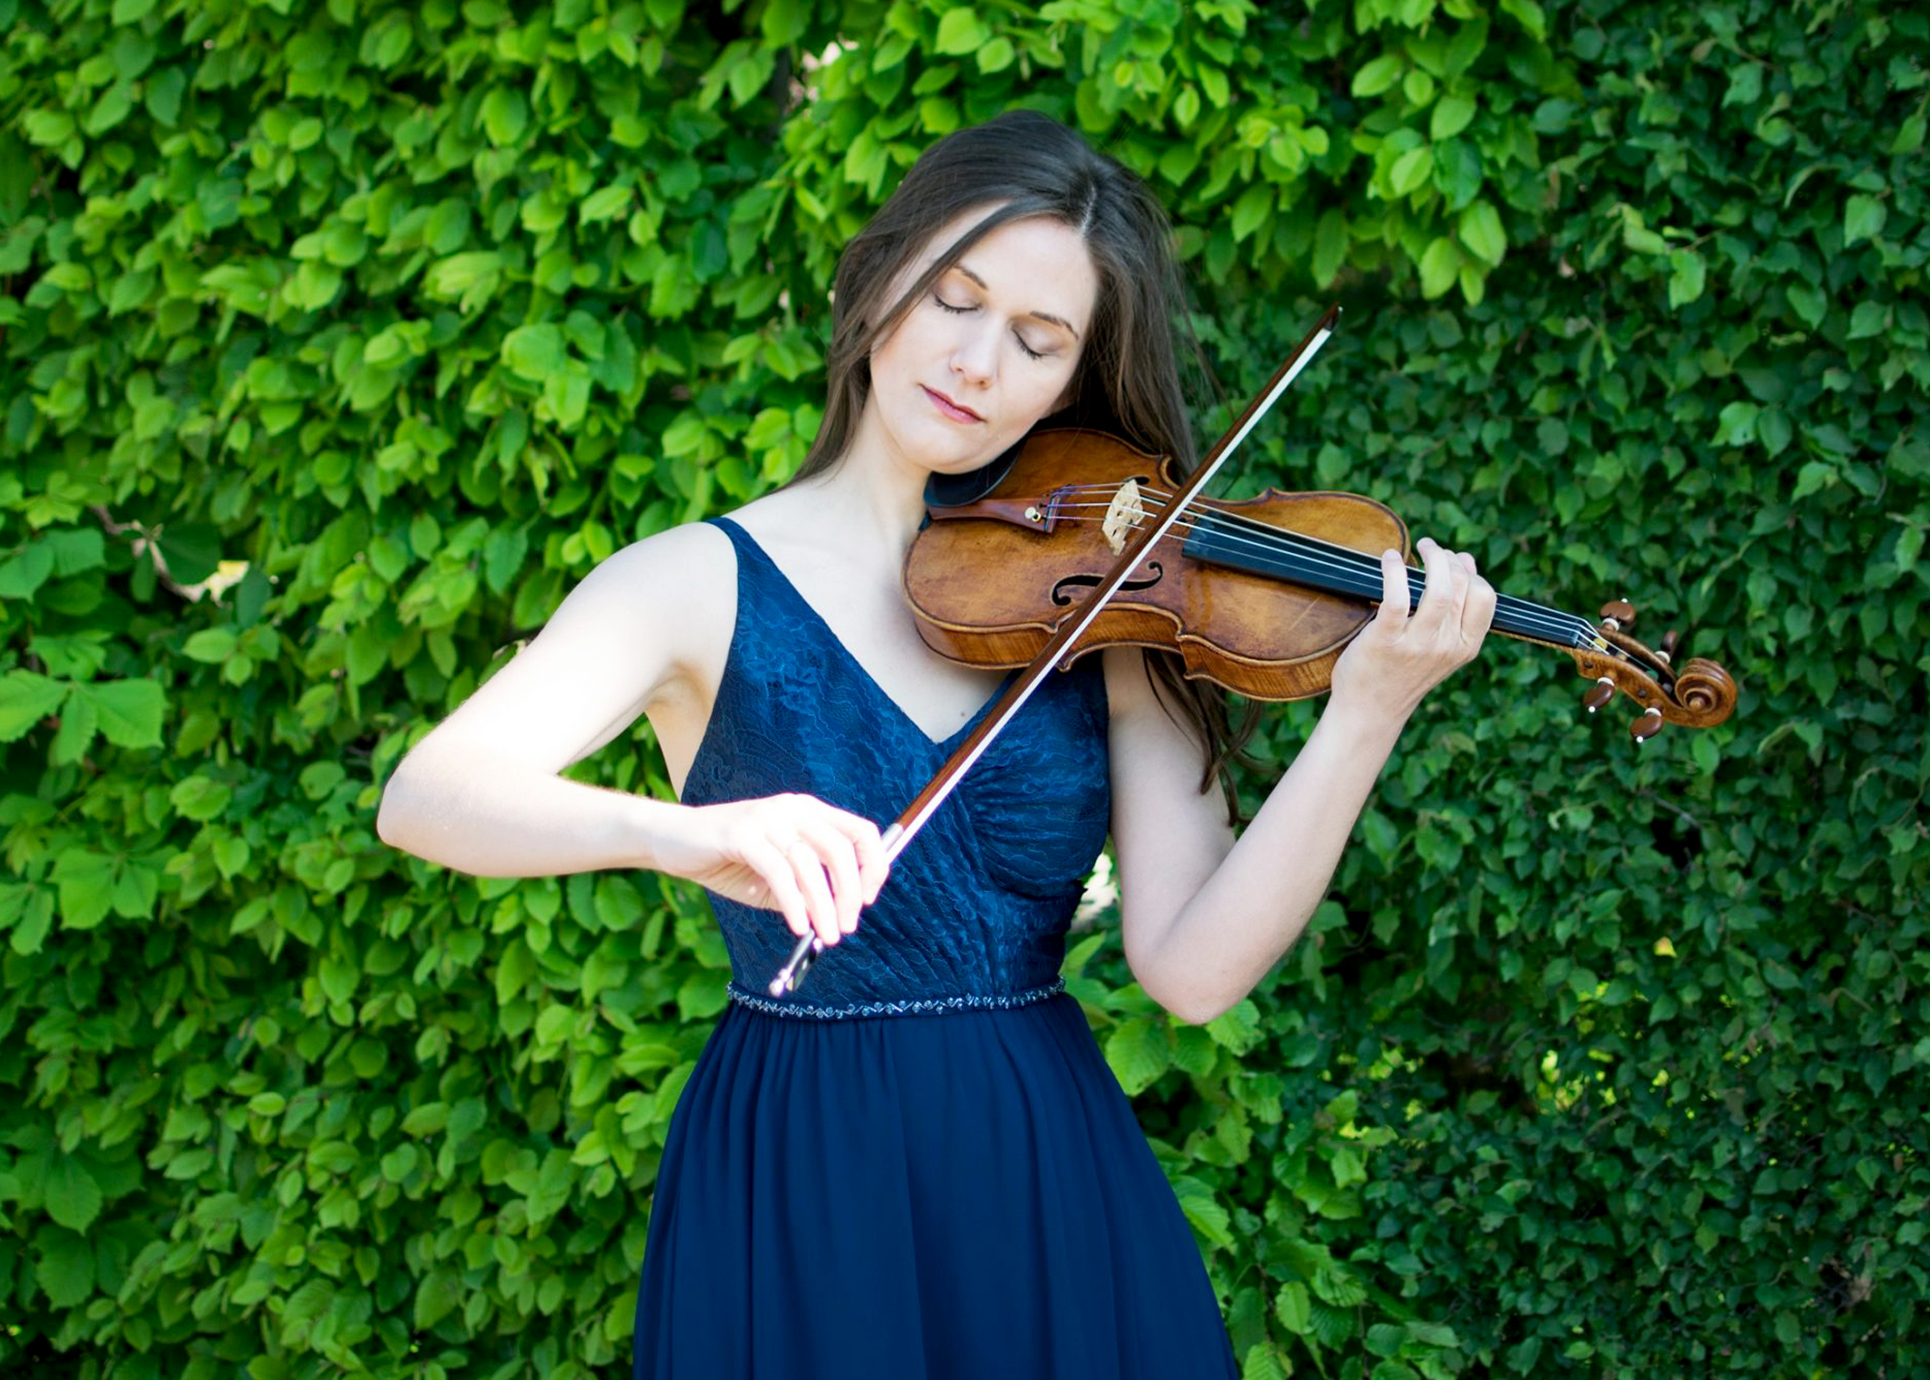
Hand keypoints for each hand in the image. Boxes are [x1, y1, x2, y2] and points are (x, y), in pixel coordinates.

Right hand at [653, 793, 888, 948]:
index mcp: (809, 812)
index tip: (869, 900)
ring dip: (824, 906)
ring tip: (827, 935)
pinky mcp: (743, 833)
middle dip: (850, 893)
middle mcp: (794, 808)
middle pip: (841, 849)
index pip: (861, 832)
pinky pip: (779, 872)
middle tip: (847, 927)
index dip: (873, 866)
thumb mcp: (778, 875)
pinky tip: (798, 925)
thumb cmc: (730, 860)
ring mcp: (768, 817)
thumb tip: (841, 916)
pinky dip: (794, 903)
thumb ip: (808, 887)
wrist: (674, 841)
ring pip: (811, 865)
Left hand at [1328, 535, 1495, 723]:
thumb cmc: (1402, 673)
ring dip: (1432, 558)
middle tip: (1431, 550)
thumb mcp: (1442, 648)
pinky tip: (1389, 559)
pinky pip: (1397, 598)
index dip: (1472, 572)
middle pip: (1462, 586)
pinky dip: (1395, 571)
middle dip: (1449, 558)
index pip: (1485, 598)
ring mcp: (1417, 645)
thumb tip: (1466, 563)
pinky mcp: (1385, 641)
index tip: (1455, 560)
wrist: (1370, 711)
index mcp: (1465, 647)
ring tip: (1422, 546)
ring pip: (1439, 590)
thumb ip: (1456, 612)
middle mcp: (1446, 646)